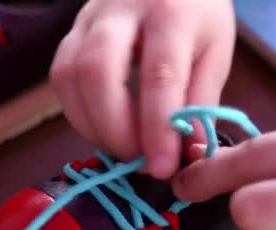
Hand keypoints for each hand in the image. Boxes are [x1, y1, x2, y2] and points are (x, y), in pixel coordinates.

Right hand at [50, 0, 235, 178]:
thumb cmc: (196, 15)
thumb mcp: (215, 52)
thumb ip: (200, 103)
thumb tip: (188, 155)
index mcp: (171, 12)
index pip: (159, 75)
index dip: (157, 128)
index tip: (161, 168)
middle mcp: (121, 9)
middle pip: (97, 72)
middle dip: (114, 129)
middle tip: (137, 159)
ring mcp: (88, 18)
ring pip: (69, 75)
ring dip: (91, 125)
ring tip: (121, 148)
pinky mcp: (71, 32)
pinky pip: (61, 77)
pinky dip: (78, 113)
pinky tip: (102, 128)